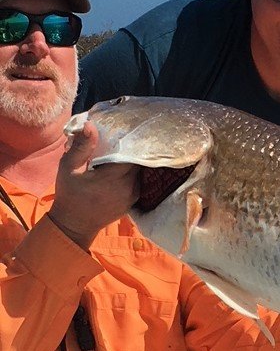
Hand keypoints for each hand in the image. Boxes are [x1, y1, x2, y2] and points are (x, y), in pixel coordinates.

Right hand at [49, 121, 138, 248]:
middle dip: (130, 149)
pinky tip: (122, 168)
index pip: (131, 152)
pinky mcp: (133, 201)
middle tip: (123, 139)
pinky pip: (138, 181)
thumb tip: (90, 125)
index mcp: (114, 176)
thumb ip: (81, 147)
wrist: (74, 225)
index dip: (129, 140)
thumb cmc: (69, 196)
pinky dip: (131, 173)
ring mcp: (133, 195)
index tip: (124, 130)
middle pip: (138, 160)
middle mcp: (128, 186)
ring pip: (139, 171)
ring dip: (131, 162)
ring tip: (122, 152)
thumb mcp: (68, 168)